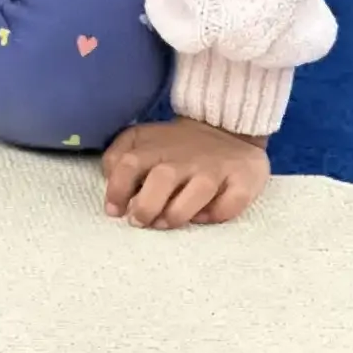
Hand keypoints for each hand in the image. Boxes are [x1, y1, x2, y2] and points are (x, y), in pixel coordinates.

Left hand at [101, 118, 269, 228]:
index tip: (114, 211)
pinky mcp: (242, 180)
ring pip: (198, 191)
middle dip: (147, 205)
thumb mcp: (141, 140)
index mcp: (155, 147)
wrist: (226, 128)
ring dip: (178, 213)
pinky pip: (232, 201)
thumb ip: (119, 156)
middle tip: (140, 221)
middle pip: (162, 179)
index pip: (128, 164)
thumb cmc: (174, 146)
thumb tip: (109, 179)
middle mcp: (184, 158)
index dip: (117, 189)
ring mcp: (214, 169)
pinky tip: (205, 218)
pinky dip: (218, 213)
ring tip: (166, 223)